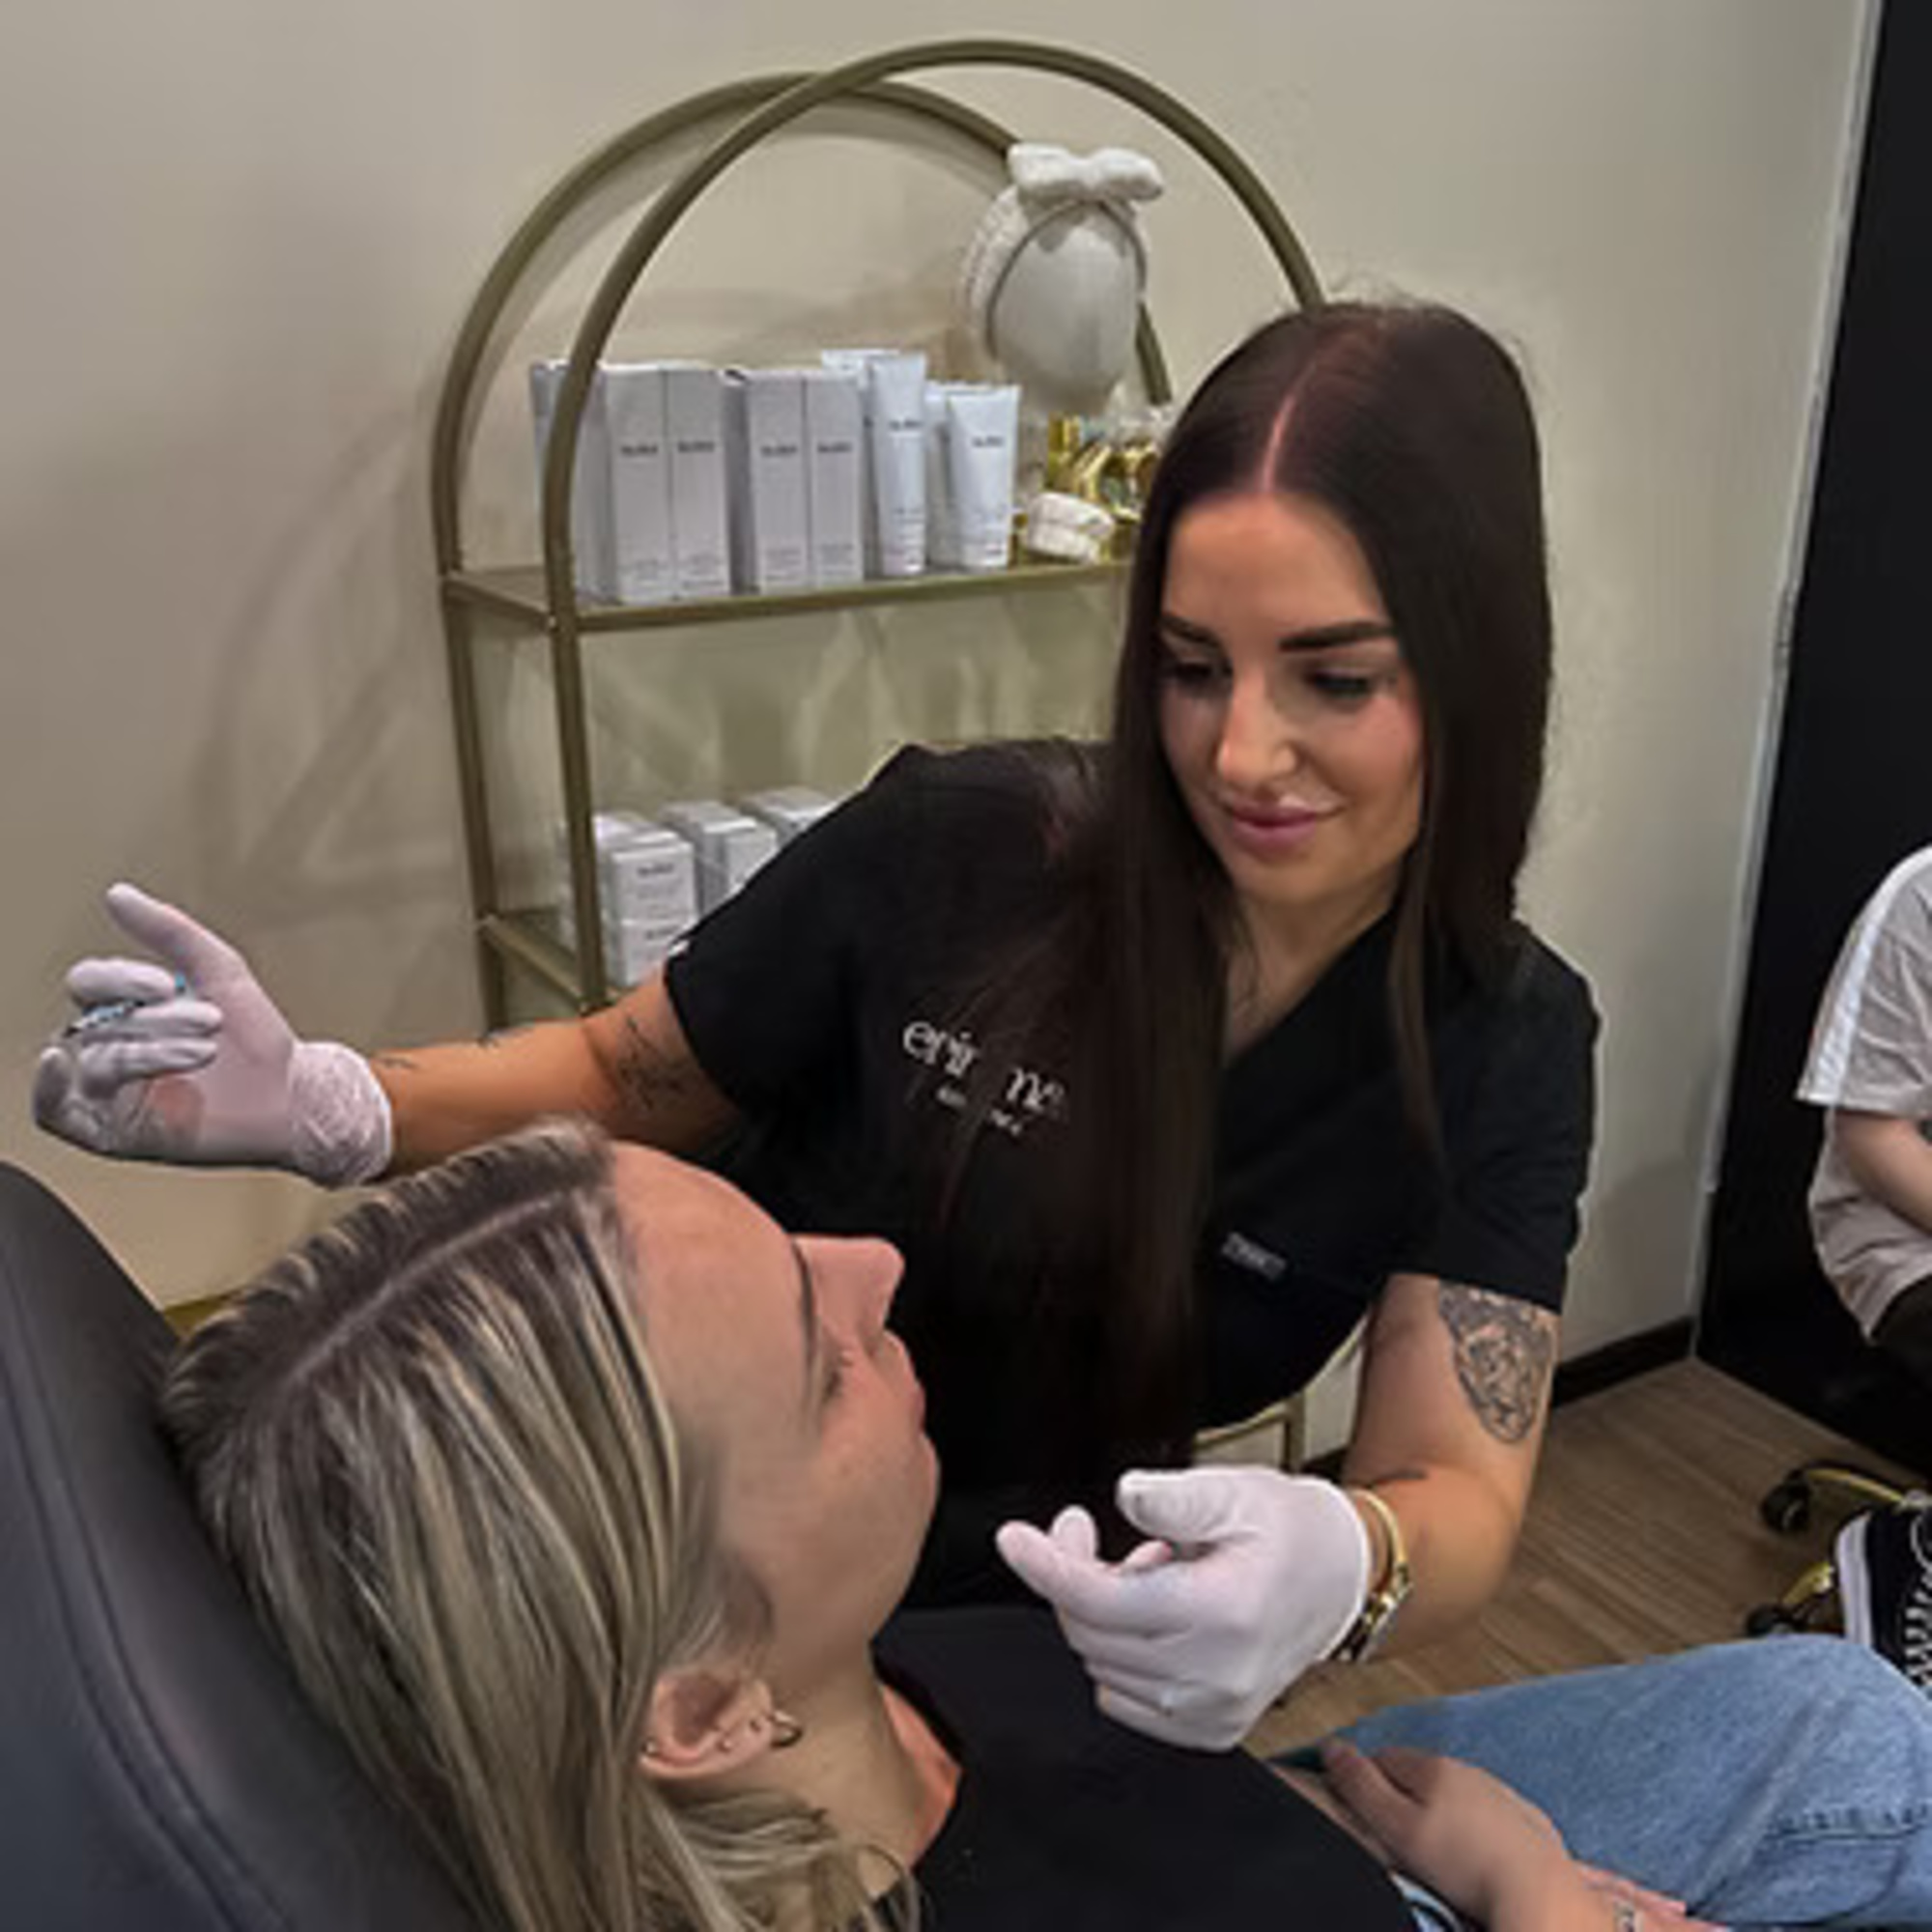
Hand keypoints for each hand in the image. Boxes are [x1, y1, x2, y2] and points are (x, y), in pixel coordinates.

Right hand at [33, 883, 390, 1186]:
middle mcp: (109, 1047)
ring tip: (206, 1051)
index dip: (120, 979)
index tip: (169, 984)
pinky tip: (60, 1065)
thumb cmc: (256, 1037)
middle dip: (156, 1021)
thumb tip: (117, 894)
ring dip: (152, 1052)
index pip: (89, 982)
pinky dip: (47, 1090)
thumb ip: (170, 931)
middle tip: (211, 1021)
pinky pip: (54, 1113)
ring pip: (97, 1062)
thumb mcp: (218, 971)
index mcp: (125, 1008)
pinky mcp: (112, 1131)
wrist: (291, 1095)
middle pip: (97, 1022)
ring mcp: (108, 1091)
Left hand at [995, 1466, 1371, 1748]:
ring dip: (1102, 1614)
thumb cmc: (1287, 1529)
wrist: (1341, 1580)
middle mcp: (1219, 1673)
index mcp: (1224, 1611)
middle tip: (1089, 1528)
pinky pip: (1122, 1699)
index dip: (1046, 1565)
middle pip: (1091, 1633)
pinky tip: (1156, 1617)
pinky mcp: (1211, 1730)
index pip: (1103, 1600)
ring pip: (1100, 1666)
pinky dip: (1118, 1655)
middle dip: (1072, 1573)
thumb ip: (1173, 1497)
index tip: (1012, 1538)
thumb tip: (1126, 1494)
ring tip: (1150, 1572)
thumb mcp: (1234, 1491)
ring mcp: (1215, 1710)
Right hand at [1320, 1743, 1722, 1931]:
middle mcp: (1470, 1771)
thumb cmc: (1465, 1867)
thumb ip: (1360, 1786)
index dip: (1365, 1782)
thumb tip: (1331, 1748)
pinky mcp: (1528, 1824)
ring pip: (1457, 1794)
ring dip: (1442, 1812)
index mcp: (1434, 1767)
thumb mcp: (1396, 1828)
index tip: (1362, 1812)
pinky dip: (1476, 1831)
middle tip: (1398, 1840)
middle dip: (1404, 1797)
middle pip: (1420, 1774)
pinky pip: (1489, 1817)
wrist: (1537, 1896)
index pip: (1382, 1757)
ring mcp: (1502, 1795)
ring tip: (1437, 1856)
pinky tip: (1474, 1860)